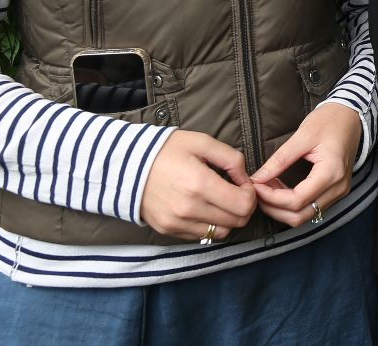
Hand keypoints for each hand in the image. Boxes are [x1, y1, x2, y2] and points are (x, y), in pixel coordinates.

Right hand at [138, 130, 256, 241]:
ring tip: (220, 201)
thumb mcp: (202, 142)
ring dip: (227, 219)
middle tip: (235, 192)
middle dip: (243, 207)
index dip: (250, 195)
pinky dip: (209, 225)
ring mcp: (178, 223)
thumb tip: (246, 179)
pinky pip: (201, 236)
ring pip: (220, 233)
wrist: (127, 165)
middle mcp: (189, 209)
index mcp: (200, 184)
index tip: (243, 184)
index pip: (243, 205)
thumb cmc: (167, 150)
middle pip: (236, 222)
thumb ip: (232, 159)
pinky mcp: (169, 230)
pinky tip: (204, 208)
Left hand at [249, 103, 362, 226]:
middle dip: (273, 208)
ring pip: (304, 216)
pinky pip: (311, 208)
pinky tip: (280, 190)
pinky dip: (292, 205)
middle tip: (257, 191)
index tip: (255, 185)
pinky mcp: (336, 192)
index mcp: (331, 172)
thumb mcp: (302, 136)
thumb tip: (257, 178)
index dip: (272, 197)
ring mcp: (339, 192)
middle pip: (300, 216)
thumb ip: (280, 160)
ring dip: (281, 209)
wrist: (351, 117)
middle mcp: (338, 188)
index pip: (297, 200)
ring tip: (267, 189)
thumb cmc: (329, 121)